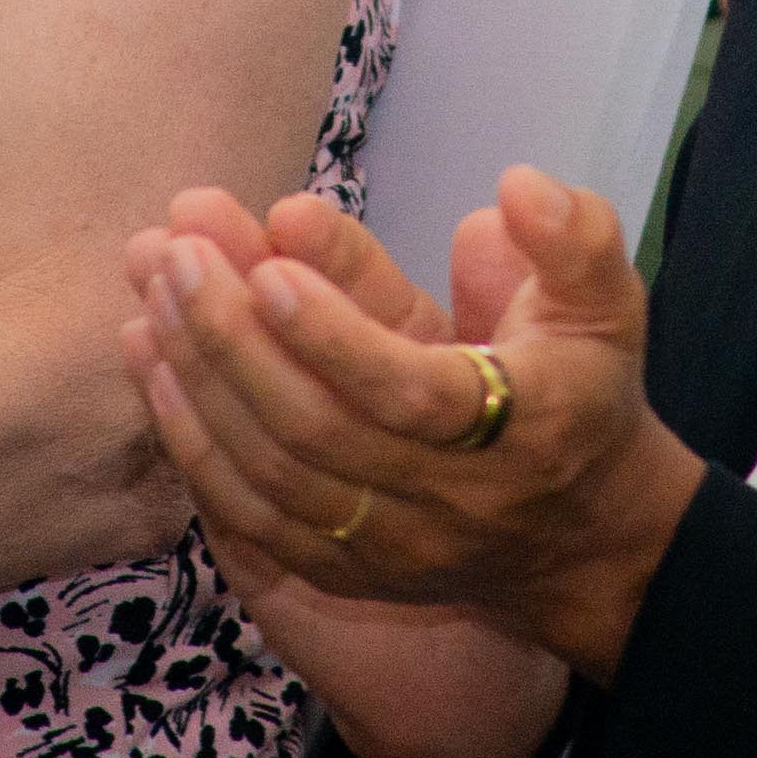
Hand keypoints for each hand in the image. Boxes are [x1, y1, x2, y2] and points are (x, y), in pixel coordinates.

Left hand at [125, 167, 707, 684]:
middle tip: (177, 252)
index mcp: (519, 429)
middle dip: (232, 338)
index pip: (411, 391)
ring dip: (196, 378)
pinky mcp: (341, 570)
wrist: (583, 540)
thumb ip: (574, 239)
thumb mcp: (607, 303)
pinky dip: (189, 439)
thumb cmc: (583, 393)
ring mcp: (387, 545)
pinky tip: (149, 360)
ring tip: (151, 286)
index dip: (333, 335)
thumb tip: (514, 187)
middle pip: (315, 431)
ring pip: (266, 475)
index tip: (271, 262)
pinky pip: (246, 513)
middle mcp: (447, 499)